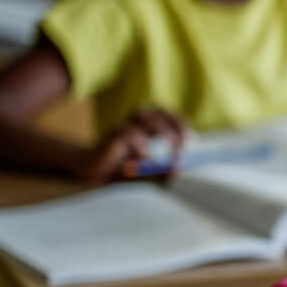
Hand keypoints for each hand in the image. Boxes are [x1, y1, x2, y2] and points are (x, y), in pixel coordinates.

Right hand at [76, 107, 190, 182]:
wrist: (94, 176)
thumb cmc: (123, 172)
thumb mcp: (147, 174)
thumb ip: (161, 172)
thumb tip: (177, 171)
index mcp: (147, 128)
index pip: (168, 116)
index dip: (181, 125)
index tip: (191, 142)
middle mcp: (135, 124)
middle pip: (157, 111)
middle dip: (174, 125)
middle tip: (183, 145)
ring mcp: (122, 128)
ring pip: (142, 114)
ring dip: (161, 130)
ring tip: (171, 149)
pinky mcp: (111, 137)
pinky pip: (126, 131)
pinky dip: (139, 142)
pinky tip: (145, 156)